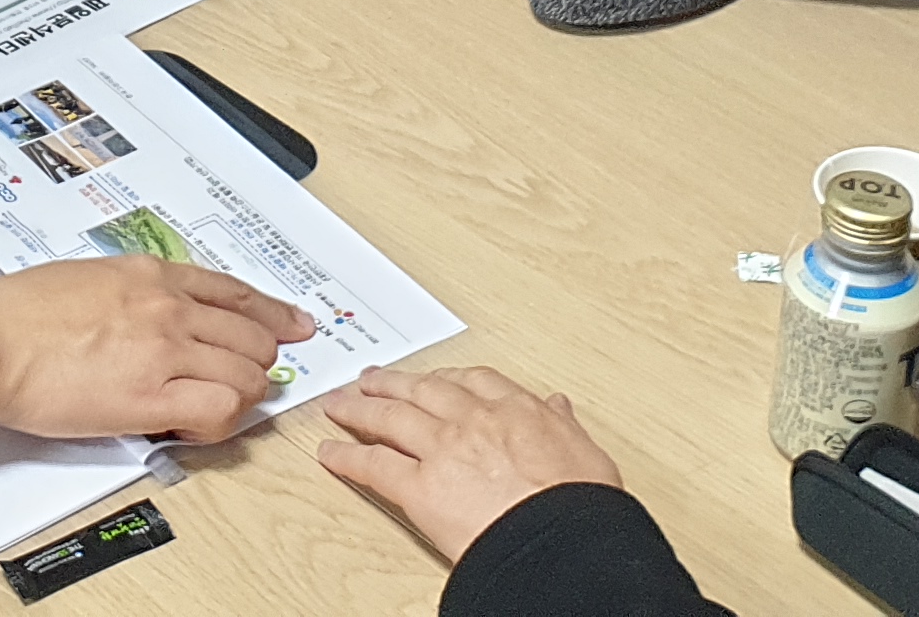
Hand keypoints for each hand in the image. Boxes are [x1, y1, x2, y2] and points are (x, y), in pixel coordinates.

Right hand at [0, 256, 312, 441]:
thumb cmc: (17, 314)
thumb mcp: (87, 279)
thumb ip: (130, 296)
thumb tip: (148, 319)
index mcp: (151, 276)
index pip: (235, 294)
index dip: (274, 314)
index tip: (295, 326)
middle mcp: (168, 308)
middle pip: (254, 337)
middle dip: (255, 365)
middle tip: (238, 385)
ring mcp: (164, 351)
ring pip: (247, 376)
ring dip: (235, 399)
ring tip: (202, 411)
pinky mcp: (150, 397)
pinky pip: (220, 410)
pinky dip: (216, 424)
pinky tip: (188, 427)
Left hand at [317, 365, 624, 562]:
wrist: (564, 541)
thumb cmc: (581, 505)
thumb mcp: (587, 452)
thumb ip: (564, 425)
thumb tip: (559, 406)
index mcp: (516, 410)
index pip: (471, 380)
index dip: (444, 378)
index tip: (432, 378)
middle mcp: (474, 421)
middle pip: (422, 391)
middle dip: (393, 383)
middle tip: (372, 380)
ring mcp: (444, 450)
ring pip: (390, 418)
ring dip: (360, 408)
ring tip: (340, 405)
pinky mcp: (421, 488)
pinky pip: (374, 466)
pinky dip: (347, 458)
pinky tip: (331, 454)